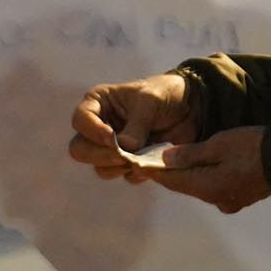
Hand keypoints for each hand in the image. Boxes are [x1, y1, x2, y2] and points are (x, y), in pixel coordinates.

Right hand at [67, 74, 196, 179]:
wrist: (190, 108)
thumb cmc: (164, 94)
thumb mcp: (149, 102)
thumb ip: (136, 125)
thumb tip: (125, 149)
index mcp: (98, 104)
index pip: (80, 120)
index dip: (92, 131)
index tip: (112, 138)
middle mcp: (99, 127)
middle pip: (80, 150)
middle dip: (100, 155)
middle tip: (122, 156)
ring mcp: (113, 148)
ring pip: (101, 168)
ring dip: (119, 167)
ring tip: (140, 158)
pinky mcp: (130, 163)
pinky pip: (126, 176)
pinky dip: (139, 172)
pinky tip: (152, 161)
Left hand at [148, 126, 270, 212]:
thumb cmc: (252, 147)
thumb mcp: (218, 145)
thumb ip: (190, 154)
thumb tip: (165, 159)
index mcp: (207, 188)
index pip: (171, 181)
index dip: (153, 171)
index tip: (137, 162)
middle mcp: (215, 199)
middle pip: (184, 185)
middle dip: (168, 173)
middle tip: (150, 158)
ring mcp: (229, 200)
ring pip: (199, 186)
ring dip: (186, 174)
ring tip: (171, 159)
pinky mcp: (240, 196)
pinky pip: (213, 187)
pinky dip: (202, 177)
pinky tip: (200, 166)